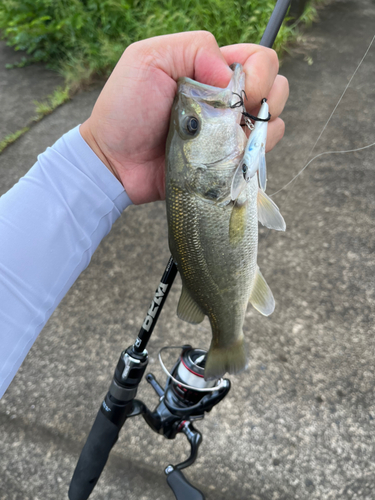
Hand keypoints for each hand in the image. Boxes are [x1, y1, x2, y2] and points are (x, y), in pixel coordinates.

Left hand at [80, 31, 288, 204]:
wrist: (115, 161)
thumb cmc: (125, 108)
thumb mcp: (148, 59)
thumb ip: (193, 48)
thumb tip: (231, 78)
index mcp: (210, 70)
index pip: (258, 59)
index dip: (260, 72)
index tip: (240, 91)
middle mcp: (225, 99)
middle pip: (275, 88)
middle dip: (269, 98)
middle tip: (240, 114)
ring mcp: (227, 132)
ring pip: (271, 123)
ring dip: (262, 128)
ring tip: (234, 138)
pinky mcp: (225, 162)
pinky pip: (258, 156)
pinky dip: (255, 154)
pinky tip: (232, 156)